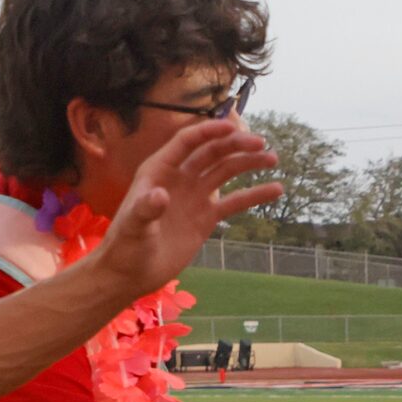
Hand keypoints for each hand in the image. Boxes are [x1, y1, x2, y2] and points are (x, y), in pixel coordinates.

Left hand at [95, 120, 283, 288]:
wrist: (131, 274)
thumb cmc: (125, 247)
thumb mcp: (133, 227)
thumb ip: (146, 209)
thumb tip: (161, 195)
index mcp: (159, 170)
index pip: (187, 142)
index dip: (209, 132)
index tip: (233, 128)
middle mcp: (179, 177)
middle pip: (212, 152)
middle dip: (236, 145)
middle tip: (261, 145)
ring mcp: (195, 196)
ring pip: (226, 172)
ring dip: (248, 163)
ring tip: (273, 160)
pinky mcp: (207, 217)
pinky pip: (234, 202)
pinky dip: (254, 195)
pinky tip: (276, 190)